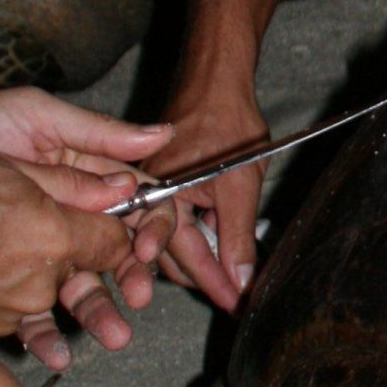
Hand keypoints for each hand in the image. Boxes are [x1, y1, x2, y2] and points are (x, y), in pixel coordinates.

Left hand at [0, 87, 177, 362]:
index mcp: (86, 174)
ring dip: (100, 309)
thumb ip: (97, 132)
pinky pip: (33, 310)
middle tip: (137, 296)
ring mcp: (38, 248)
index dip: (150, 227)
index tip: (144, 248)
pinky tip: (57, 350)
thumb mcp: (36, 116)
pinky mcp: (6, 278)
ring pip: (81, 284)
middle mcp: (68, 213)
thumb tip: (161, 136)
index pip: (136, 204)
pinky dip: (46, 332)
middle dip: (133, 275)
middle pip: (116, 251)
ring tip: (112, 334)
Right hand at [149, 85, 271, 314]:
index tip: (236, 305)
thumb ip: (238, 235)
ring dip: (200, 262)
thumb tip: (242, 280)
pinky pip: (175, 224)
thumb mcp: (240, 184)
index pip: (186, 257)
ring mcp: (151, 194)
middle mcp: (145, 199)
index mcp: (160, 198)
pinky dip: (197, 238)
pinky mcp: (160, 188)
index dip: (215, 284)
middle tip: (236, 298)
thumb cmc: (227, 123)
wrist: (215, 81)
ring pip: (172, 243)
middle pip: (171, 257)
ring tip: (231, 282)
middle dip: (203, 279)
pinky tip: (219, 248)